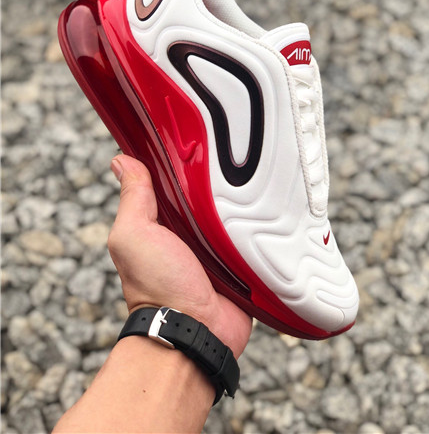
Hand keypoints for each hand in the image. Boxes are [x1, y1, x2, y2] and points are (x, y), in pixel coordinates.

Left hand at [108, 154, 251, 358]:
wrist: (196, 333)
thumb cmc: (158, 287)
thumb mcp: (135, 235)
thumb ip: (133, 199)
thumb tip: (121, 161)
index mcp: (162, 223)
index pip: (172, 180)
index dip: (182, 160)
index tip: (196, 134)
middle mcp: (190, 233)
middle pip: (207, 194)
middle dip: (218, 179)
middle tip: (233, 155)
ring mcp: (218, 247)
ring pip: (233, 212)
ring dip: (241, 202)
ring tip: (256, 177)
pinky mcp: (242, 261)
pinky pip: (253, 235)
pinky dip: (258, 225)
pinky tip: (269, 206)